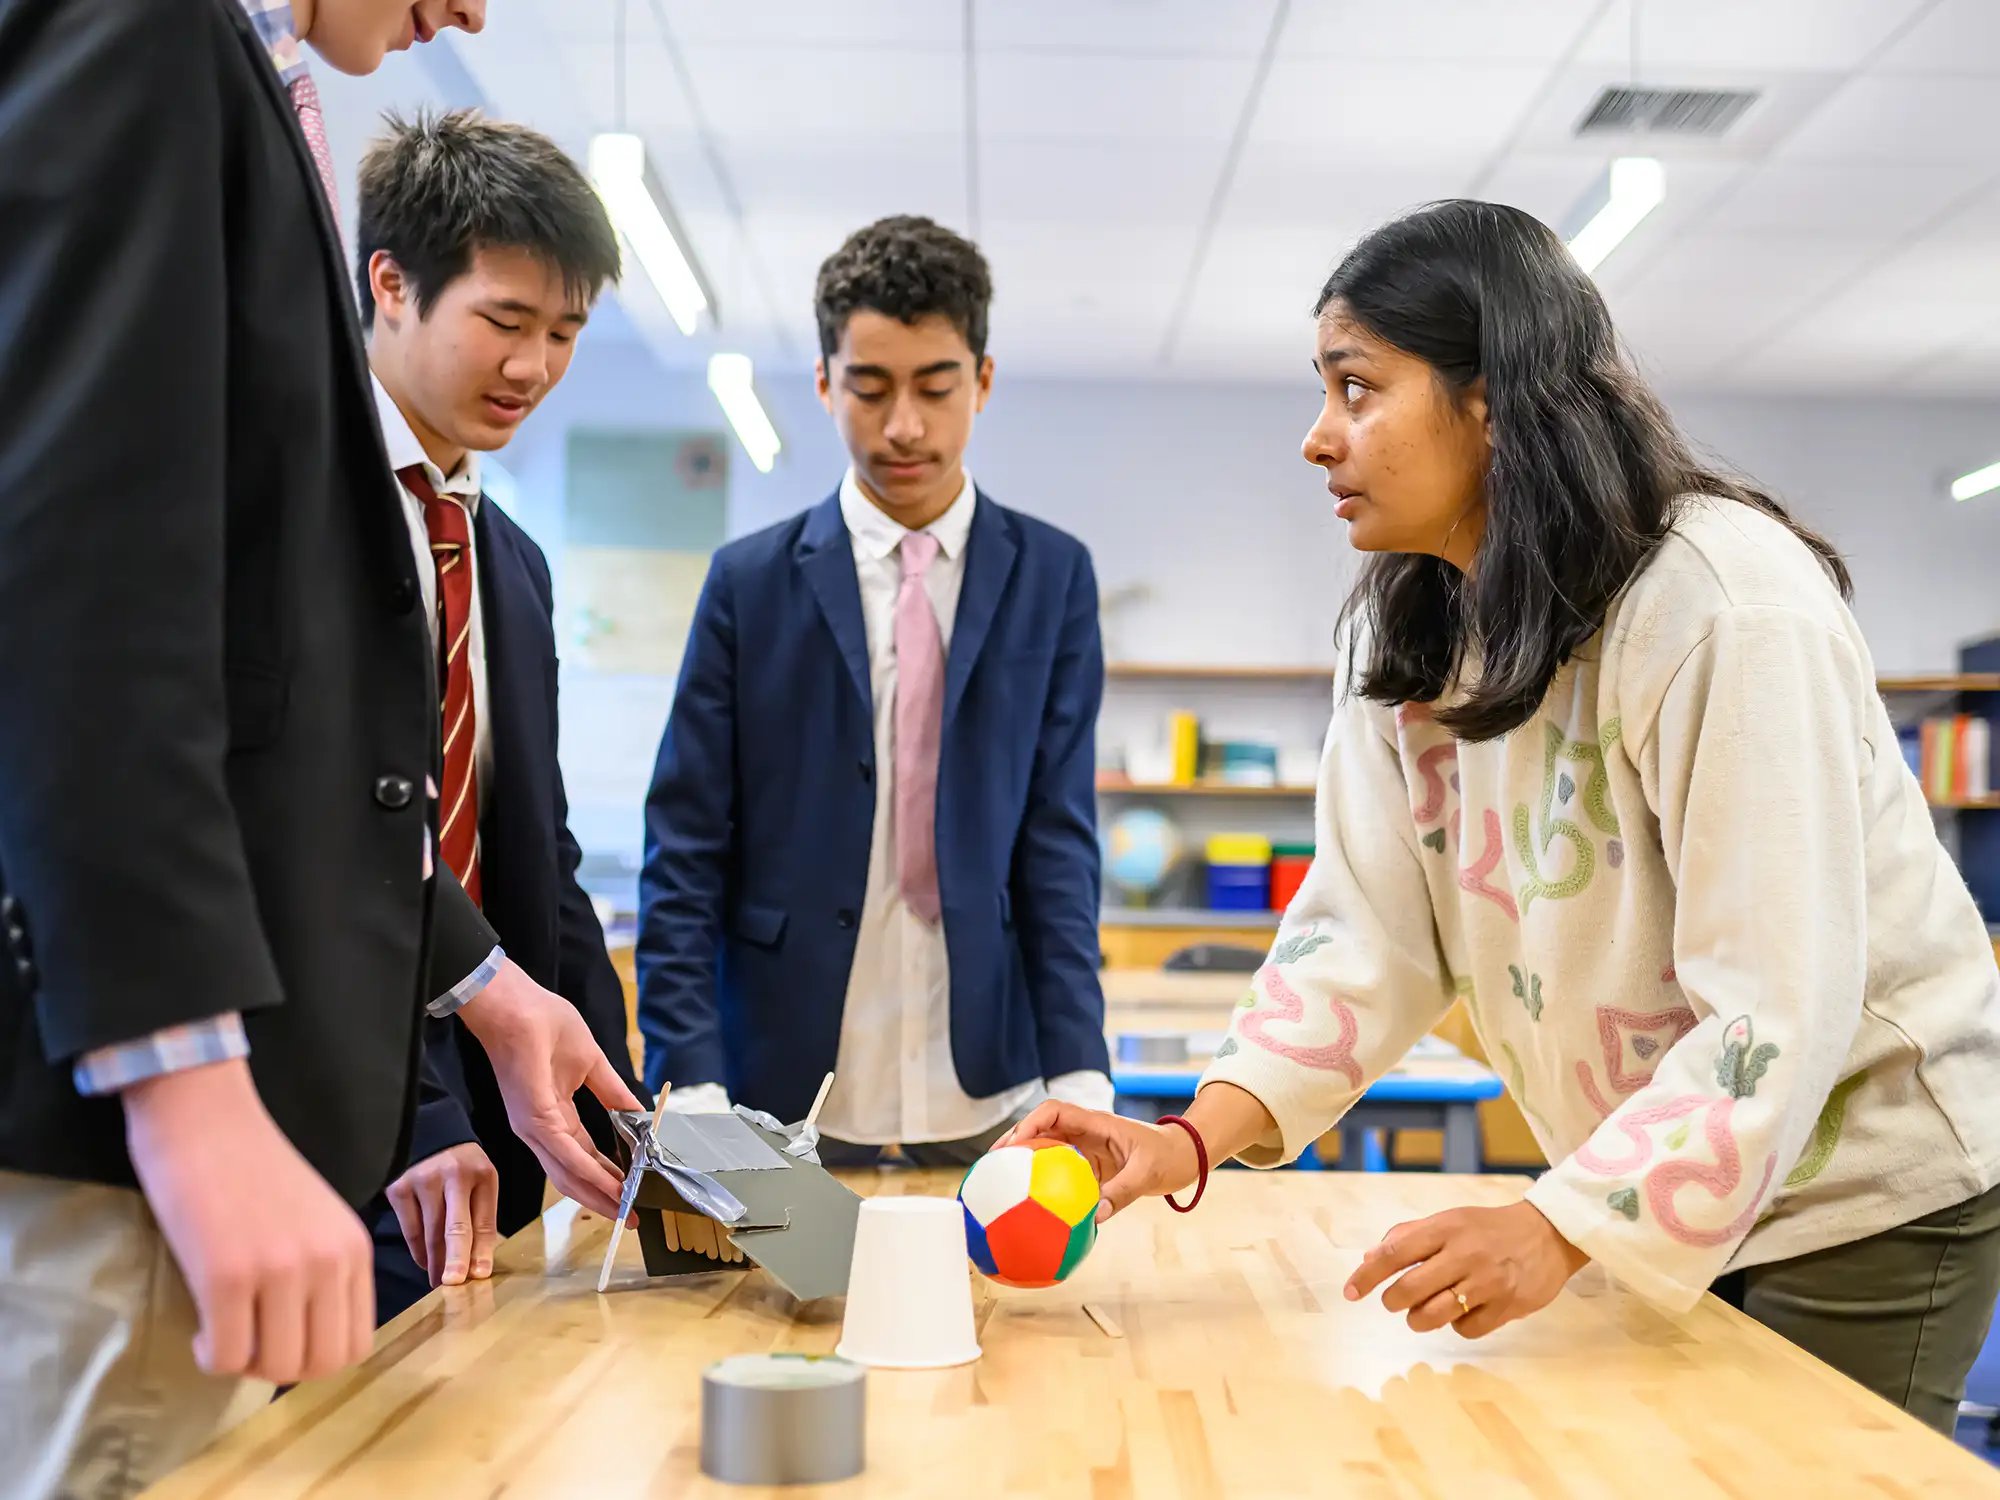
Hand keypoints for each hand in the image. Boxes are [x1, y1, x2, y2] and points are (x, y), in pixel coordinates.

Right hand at [124, 1058, 373, 1382]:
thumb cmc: (252, 1168)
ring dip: (245, 1364)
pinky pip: (226, 1356)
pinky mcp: (225, 1275)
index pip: (357, 1344)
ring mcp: (280, 1269)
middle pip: (322, 1364)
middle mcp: (328, 1261)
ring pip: (277, 1367)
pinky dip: (210, 1357)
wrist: (205, 1117)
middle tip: (248, 1341)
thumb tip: (311, 1339)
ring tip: (223, 1332)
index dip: (315, 1356)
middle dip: (281, 1368)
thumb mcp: (315, 1218)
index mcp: (354, 1248)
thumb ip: (325, 1270)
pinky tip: (200, 1329)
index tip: (281, 1338)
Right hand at [386, 1142, 498, 1287]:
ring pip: (430, 1234)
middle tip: (453, 1285)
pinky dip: (418, 1250)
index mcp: (481, 1174)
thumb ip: (481, 1217)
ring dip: (435, 1262)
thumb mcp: (480, 1180)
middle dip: (455, 1261)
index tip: (479, 1276)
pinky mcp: (398, 1187)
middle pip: (455, 1228)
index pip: (484, 1221)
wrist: (428, 1130)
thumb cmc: (460, 1164)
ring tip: (440, 1281)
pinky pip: (410, 1229)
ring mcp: (422, 1181)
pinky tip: (426, 1262)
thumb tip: (479, 1264)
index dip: (481, 1251)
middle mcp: (453, 1175)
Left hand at [457, 959, 642, 1219]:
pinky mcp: (535, 1119)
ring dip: (600, 1193)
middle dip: (605, 1198)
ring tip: (627, 1209)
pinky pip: (566, 1155)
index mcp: (554, 1115)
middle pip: (575, 1176)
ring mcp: (536, 1127)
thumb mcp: (591, 1062)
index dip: (608, 1177)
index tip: (633, 1192)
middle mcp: (541, 1129)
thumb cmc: (544, 1022)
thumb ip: (613, 1092)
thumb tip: (640, 1112)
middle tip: (634, 1216)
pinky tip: (613, 1184)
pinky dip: (592, 1172)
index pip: (583, 1156)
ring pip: (569, 1174)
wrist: (514, 1003)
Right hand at [998, 1100, 1200, 1221]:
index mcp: (1096, 1123)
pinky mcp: (1089, 1167)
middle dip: (1015, 1142)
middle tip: (992, 1165)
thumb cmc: (1169, 1157)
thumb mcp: (1147, 1173)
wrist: (1185, 1157)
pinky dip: (1043, 1183)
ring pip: (1047, 1149)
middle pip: (1041, 1128)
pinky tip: (1031, 1207)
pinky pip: (1060, 1172)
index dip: (1030, 1123)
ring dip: (1024, 1162)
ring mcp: (1086, 1149)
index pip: (1055, 1111)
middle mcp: (1086, 1132)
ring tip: (1000, 1183)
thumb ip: (1121, 1193)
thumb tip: (1093, 1219)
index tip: (1014, 1145)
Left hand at [1343, 1201, 1588, 1337]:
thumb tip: (1369, 1260)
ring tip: (1421, 1313)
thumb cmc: (1487, 1229)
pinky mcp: (1507, 1306)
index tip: (1350, 1293)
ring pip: (1433, 1315)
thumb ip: (1409, 1236)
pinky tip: (1462, 1313)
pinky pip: (1466, 1329)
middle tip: (1394, 1301)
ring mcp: (1487, 1282)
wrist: (1548, 1234)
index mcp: (1445, 1228)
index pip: (1395, 1253)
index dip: (1367, 1276)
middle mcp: (1465, 1254)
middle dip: (1393, 1301)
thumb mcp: (1449, 1220)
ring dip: (1418, 1319)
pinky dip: (1457, 1326)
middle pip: (1409, 1290)